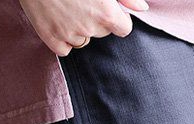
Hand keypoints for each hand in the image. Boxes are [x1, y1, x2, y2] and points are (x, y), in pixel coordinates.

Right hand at [19, 0, 149, 56]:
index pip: (123, 29)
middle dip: (98, 21)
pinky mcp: (51, 40)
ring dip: (80, 30)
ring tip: (70, 9)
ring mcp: (69, 36)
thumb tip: (142, 8)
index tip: (110, 10)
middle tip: (85, 3)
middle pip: (102, 33)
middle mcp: (89, 28)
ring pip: (83, 41)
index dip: (118, 19)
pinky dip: (65, 39)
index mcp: (106, 14)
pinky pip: (65, 49)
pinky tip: (60, 21)